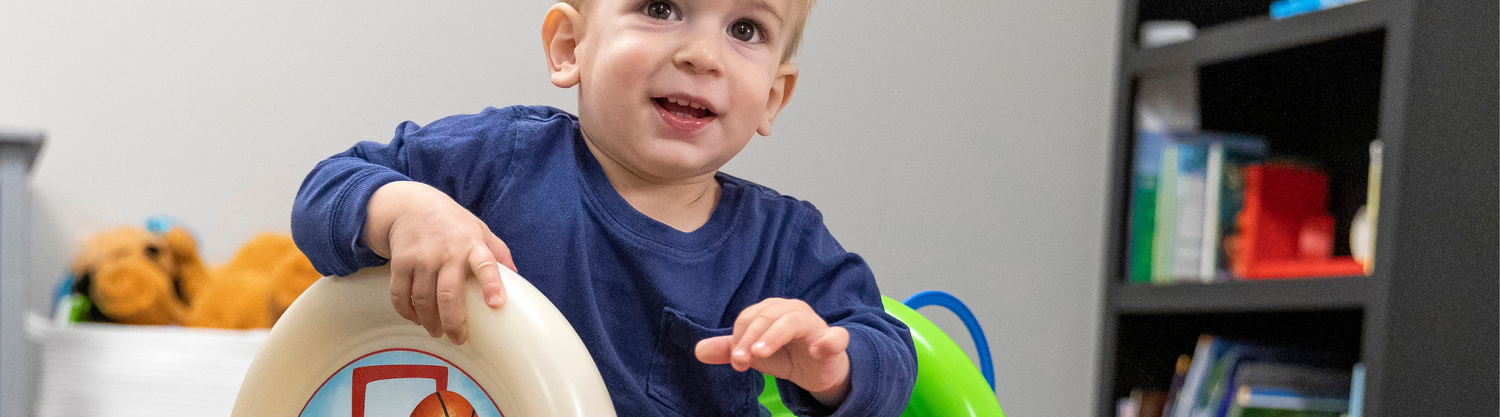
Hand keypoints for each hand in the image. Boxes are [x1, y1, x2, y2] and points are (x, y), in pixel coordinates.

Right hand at [366, 181, 515, 344]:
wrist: (411, 205)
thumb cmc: (453, 224)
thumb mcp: (481, 230)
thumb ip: (499, 252)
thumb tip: (518, 278)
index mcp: (473, 245)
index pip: (486, 264)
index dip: (491, 285)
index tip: (495, 304)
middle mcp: (447, 251)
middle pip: (448, 295)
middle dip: (453, 323)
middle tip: (457, 339)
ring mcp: (422, 257)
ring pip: (423, 300)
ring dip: (429, 321)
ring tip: (436, 331)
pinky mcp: (400, 262)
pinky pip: (400, 295)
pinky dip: (407, 312)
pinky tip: (415, 318)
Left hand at [694, 298, 851, 406]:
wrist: (817, 371)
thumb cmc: (785, 355)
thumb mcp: (755, 354)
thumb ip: (730, 350)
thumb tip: (698, 350)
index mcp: (773, 310)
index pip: (749, 317)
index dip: (738, 339)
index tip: (736, 363)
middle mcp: (793, 311)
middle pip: (766, 317)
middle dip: (749, 340)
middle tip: (740, 363)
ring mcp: (815, 324)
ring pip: (793, 322)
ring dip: (774, 336)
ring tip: (760, 353)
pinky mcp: (834, 341)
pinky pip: (835, 337)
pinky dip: (828, 340)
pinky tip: (817, 349)